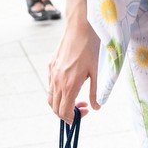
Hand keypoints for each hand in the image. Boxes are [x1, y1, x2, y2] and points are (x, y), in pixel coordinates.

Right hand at [48, 0, 100, 124]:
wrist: (79, 28)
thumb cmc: (90, 49)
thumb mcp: (96, 72)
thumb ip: (95, 92)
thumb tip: (96, 108)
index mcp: (69, 85)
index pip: (64, 112)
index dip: (72, 118)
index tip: (84, 113)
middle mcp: (57, 81)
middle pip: (55, 108)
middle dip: (67, 113)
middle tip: (82, 108)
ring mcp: (52, 73)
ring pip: (51, 98)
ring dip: (61, 103)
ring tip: (76, 98)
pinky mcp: (50, 66)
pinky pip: (50, 85)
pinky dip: (57, 92)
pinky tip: (70, 85)